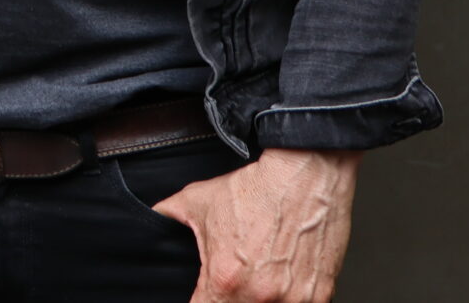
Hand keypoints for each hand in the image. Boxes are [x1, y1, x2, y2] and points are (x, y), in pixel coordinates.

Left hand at [155, 146, 360, 302]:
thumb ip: (166, 217)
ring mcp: (293, 300)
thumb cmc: (254, 190)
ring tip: (259, 278)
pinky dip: (287, 299)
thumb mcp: (196, 201)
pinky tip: (281, 280)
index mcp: (224, 280)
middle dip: (229, 301)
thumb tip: (150, 221)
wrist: (305, 177)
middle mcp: (260, 296)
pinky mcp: (319, 297)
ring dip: (260, 301)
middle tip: (234, 280)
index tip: (204, 295)